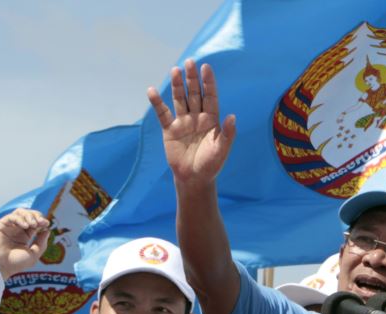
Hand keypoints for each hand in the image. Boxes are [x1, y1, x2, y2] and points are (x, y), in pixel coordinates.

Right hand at [0, 208, 50, 278]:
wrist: (1, 267)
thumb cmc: (16, 263)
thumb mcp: (34, 254)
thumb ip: (42, 242)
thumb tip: (47, 230)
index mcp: (25, 237)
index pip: (35, 223)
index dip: (41, 221)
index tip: (46, 224)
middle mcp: (17, 230)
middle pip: (28, 215)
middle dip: (37, 216)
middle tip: (41, 222)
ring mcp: (9, 227)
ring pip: (20, 212)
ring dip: (29, 215)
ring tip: (33, 224)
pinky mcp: (0, 225)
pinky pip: (11, 216)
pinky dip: (20, 218)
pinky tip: (25, 226)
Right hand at [147, 59, 236, 187]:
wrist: (194, 179)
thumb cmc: (211, 164)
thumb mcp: (222, 150)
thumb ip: (228, 134)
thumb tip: (233, 116)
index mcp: (212, 119)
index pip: (210, 96)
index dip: (208, 82)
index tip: (206, 67)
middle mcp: (197, 117)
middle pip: (194, 94)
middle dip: (192, 79)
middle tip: (190, 62)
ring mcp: (183, 122)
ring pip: (179, 99)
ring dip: (177, 85)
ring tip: (175, 70)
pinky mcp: (170, 130)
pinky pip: (163, 114)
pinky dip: (157, 103)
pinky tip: (152, 91)